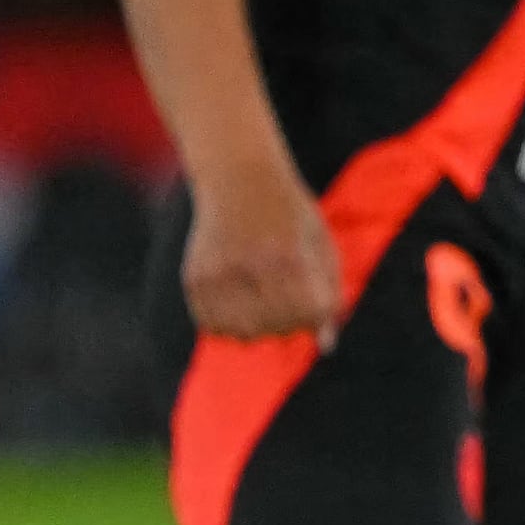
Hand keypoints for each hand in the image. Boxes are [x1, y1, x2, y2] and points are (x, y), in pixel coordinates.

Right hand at [181, 167, 345, 342]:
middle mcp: (252, 266)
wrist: (239, 177)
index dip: (315, 316)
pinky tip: (239, 302)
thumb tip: (326, 347)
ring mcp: (219, 273)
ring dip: (259, 328)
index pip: (309, 315)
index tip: (312, 301)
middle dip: (289, 323)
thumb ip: (329, 296)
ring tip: (263, 303)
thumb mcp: (321, 246)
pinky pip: (212, 325)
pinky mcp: (195, 277)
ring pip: (243, 334)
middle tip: (286, 300)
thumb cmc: (290, 215)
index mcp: (290, 257)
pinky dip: (228, 323)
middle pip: (277, 328)